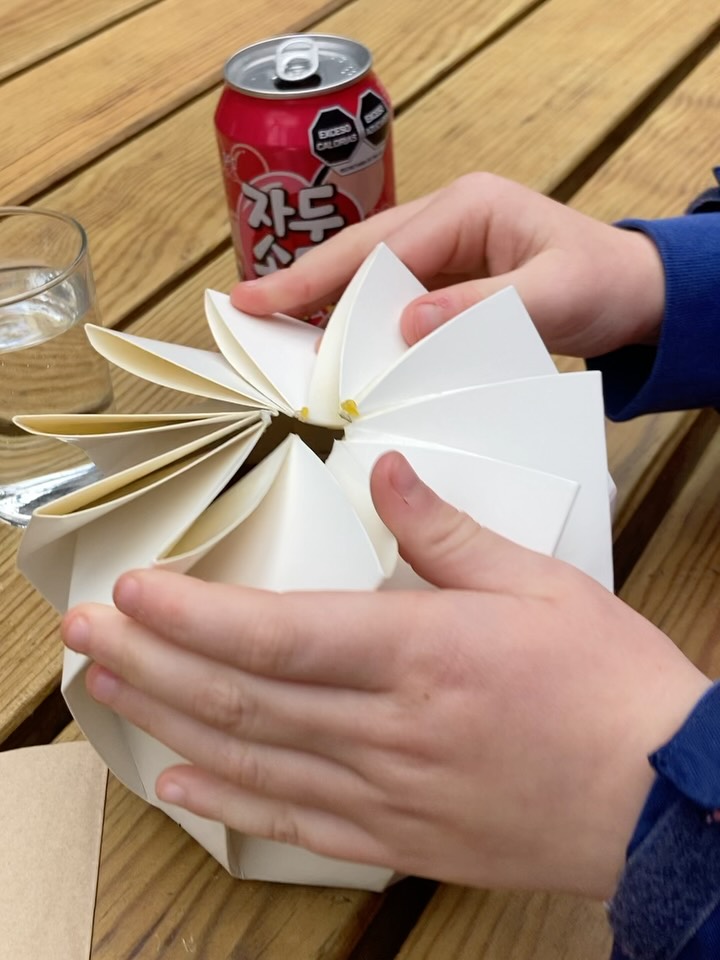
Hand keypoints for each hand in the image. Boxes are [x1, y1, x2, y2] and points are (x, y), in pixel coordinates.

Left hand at [61, 453, 706, 898]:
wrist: (662, 797)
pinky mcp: (400, 837)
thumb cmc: (610, 686)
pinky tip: (180, 787)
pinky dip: (229, 807)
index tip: (133, 593)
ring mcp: (388, 793)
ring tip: (108, 695)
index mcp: (424, 653)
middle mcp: (390, 729)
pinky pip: (295, 827)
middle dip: (151, 663)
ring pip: (251, 762)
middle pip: (242, 699)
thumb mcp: (540, 585)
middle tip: (84, 638)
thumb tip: (384, 473)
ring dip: (168, 725)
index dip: (193, 615)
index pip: (278, 633)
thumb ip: (446, 532)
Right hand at [231, 173, 664, 358]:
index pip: (380, 247)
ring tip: (269, 330)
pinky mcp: (445, 281)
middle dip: (302, 282)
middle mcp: (445, 221)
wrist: (632, 295)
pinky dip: (355, 322)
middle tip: (243, 311)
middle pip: (359, 253)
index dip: (322, 278)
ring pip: (367, 276)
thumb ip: (480, 307)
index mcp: (467, 206)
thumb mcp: (552, 294)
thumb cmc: (601, 283)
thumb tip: (405, 324)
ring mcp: (442, 251)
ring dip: (321, 304)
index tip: (266, 303)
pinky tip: (325, 343)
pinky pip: (388, 300)